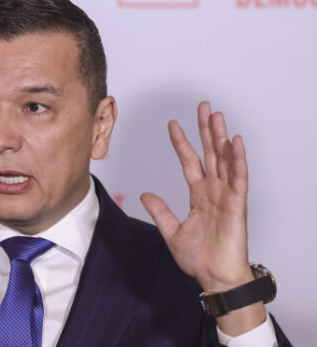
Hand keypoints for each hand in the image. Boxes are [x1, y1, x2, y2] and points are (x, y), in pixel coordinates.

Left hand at [140, 101, 265, 333]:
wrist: (214, 277)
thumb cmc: (199, 257)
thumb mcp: (171, 231)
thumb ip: (160, 211)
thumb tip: (144, 194)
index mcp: (199, 194)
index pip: (189, 161)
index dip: (181, 143)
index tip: (173, 124)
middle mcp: (213, 190)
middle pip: (209, 153)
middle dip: (205, 129)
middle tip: (203, 107)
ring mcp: (226, 195)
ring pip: (224, 159)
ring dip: (221, 137)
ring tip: (217, 116)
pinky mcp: (237, 204)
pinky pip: (238, 178)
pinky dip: (238, 159)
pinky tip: (235, 142)